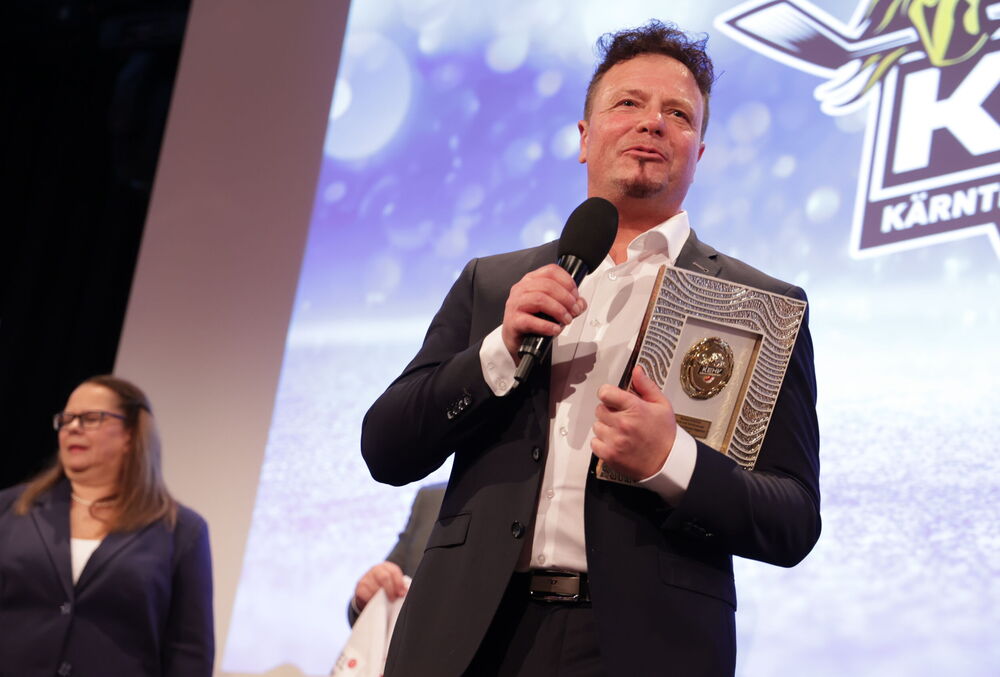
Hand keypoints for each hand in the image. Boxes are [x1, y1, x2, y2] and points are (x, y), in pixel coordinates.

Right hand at [353, 561, 407, 612]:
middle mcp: (375, 569)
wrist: (369, 592)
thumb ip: (399, 585)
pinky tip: (375, 602)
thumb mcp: (393, 583)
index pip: (394, 571)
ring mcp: (366, 577)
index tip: (402, 593)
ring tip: (385, 602)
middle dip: (391, 590)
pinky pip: (366, 594)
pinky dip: (372, 599)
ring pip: (375, 587)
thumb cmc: (385, 587)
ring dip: (381, 596)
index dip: (399, 583)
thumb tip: (404, 591)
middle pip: (384, 577)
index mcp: (386, 566)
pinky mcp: (359, 587)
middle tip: (393, 599)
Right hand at [501, 264, 586, 359]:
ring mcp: (515, 304)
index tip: (575, 295)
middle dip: (566, 298)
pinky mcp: (513, 321)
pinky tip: (555, 329)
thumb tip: (580, 304)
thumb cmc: (533, 321)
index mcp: (531, 281)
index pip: (551, 271)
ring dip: (559, 310)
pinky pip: (531, 321)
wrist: (517, 340)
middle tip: (574, 310)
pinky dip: (547, 326)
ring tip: (566, 320)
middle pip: (548, 285)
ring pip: (540, 299)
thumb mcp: (553, 309)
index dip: (567, 281)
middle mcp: (522, 289)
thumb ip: (569, 304)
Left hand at [591, 364, 676, 479]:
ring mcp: (615, 440)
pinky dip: (602, 443)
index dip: (608, 394)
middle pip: (599, 409)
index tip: (612, 398)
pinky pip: (594, 443)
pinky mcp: (610, 455)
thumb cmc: (665, 435)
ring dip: (605, 428)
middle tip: (622, 418)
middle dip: (609, 412)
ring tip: (621, 433)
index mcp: (635, 408)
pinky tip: (616, 443)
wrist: (667, 463)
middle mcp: (623, 423)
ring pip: (597, 426)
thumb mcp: (662, 405)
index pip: (605, 393)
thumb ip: (646, 386)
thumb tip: (636, 371)